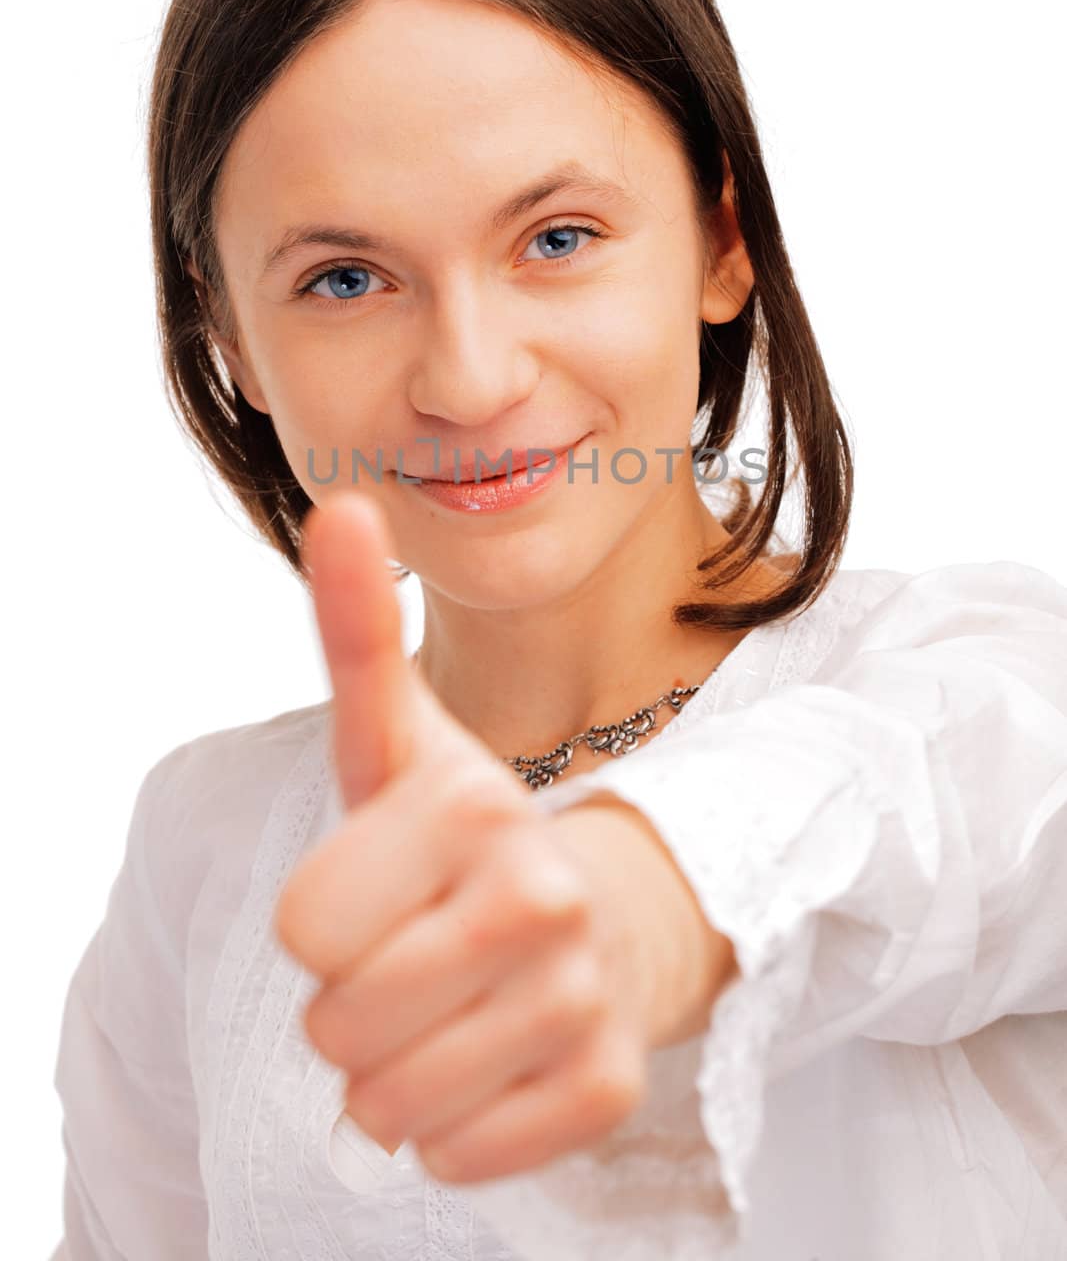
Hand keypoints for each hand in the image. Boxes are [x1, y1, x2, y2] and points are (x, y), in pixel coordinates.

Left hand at [272, 491, 654, 1185]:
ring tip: (453, 1007)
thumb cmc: (477, 833)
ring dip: (399, 1071)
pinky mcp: (606, 1090)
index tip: (387, 885)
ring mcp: (581, 1001)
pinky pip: (459, 1158)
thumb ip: (358, 629)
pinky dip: (458, 1126)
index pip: (303, 929)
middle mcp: (540, 899)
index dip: (328, 918)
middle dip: (355, 1002)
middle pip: (336, 1024)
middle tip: (418, 954)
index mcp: (472, 809)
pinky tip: (498, 1056)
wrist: (617, 906)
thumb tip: (338, 507)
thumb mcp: (406, 736)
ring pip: (390, 1108)